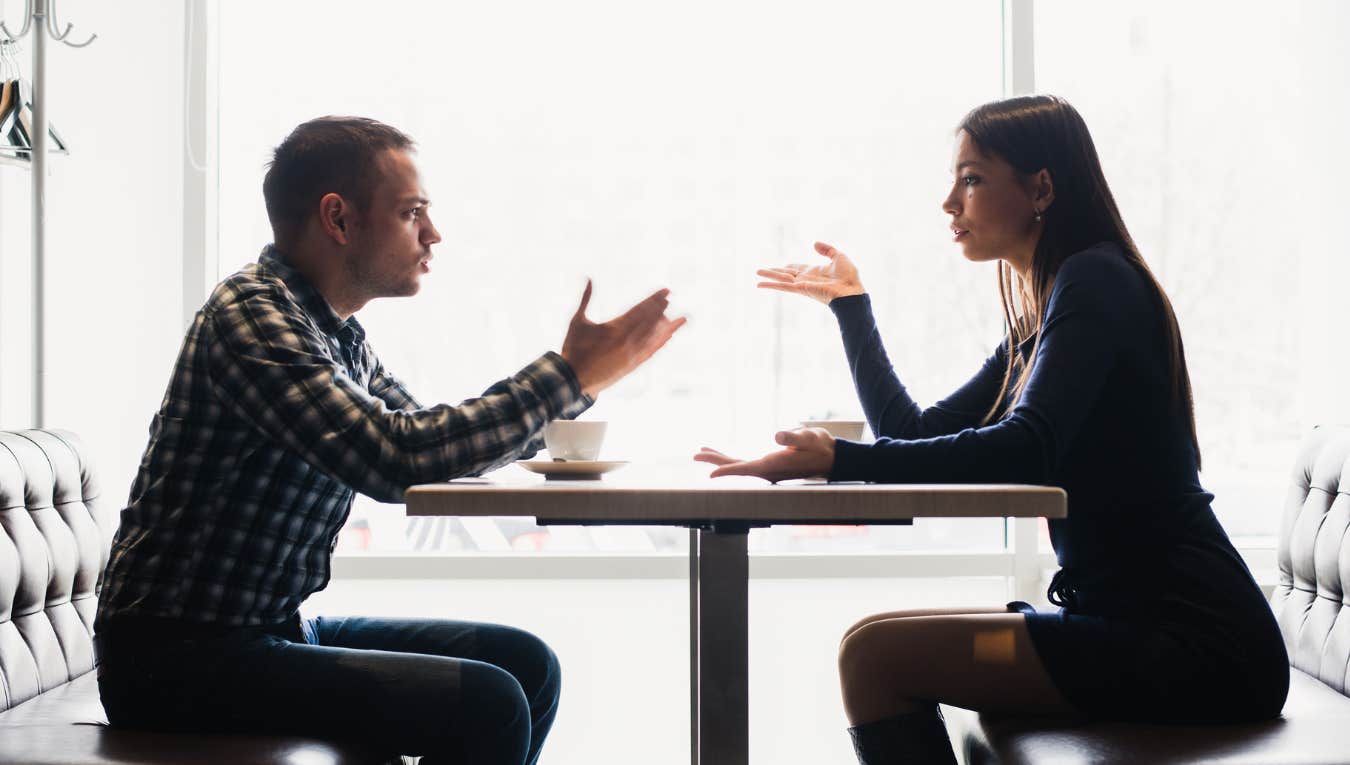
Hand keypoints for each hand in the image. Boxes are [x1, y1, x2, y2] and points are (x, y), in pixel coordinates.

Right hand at [561, 280, 687, 397]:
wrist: (573, 380)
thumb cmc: (573, 349)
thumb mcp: (577, 321)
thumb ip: (586, 299)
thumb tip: (589, 277)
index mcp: (614, 328)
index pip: (640, 309)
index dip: (654, 299)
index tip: (665, 291)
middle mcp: (626, 341)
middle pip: (650, 321)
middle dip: (661, 308)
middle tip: (670, 298)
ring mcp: (631, 355)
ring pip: (654, 337)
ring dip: (666, 326)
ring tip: (679, 318)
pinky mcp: (632, 367)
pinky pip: (651, 352)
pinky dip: (661, 343)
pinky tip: (669, 337)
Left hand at [693, 428, 836, 481]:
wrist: (829, 456)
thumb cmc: (820, 446)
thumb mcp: (808, 438)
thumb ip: (793, 437)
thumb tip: (777, 435)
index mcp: (774, 466)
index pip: (746, 470)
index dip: (728, 472)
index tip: (710, 475)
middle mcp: (767, 470)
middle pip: (735, 467)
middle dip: (715, 461)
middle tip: (696, 454)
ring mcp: (767, 468)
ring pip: (738, 465)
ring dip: (720, 459)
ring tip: (702, 452)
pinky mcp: (769, 464)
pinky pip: (744, 463)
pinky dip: (731, 459)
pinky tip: (722, 455)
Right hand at [756, 241, 864, 304]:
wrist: (852, 291)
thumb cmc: (849, 277)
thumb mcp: (839, 257)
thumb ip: (827, 249)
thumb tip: (813, 244)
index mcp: (814, 272)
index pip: (798, 269)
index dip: (790, 266)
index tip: (783, 265)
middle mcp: (806, 279)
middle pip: (786, 274)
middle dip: (774, 272)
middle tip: (762, 271)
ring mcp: (802, 284)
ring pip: (781, 279)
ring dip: (768, 276)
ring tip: (756, 273)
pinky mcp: (801, 289)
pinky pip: (783, 286)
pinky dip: (770, 285)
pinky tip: (760, 284)